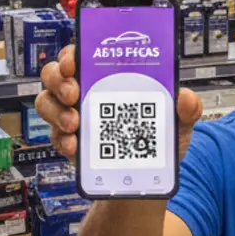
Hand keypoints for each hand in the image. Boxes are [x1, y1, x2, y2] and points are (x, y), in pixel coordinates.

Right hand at [37, 45, 202, 163]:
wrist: (145, 182)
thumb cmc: (157, 143)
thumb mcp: (178, 122)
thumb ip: (186, 108)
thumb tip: (185, 97)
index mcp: (109, 79)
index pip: (82, 55)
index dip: (71, 53)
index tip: (73, 61)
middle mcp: (86, 93)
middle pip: (56, 74)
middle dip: (58, 80)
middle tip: (73, 93)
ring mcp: (73, 117)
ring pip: (47, 102)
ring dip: (56, 110)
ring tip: (75, 123)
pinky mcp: (68, 142)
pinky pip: (54, 136)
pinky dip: (61, 139)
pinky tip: (75, 145)